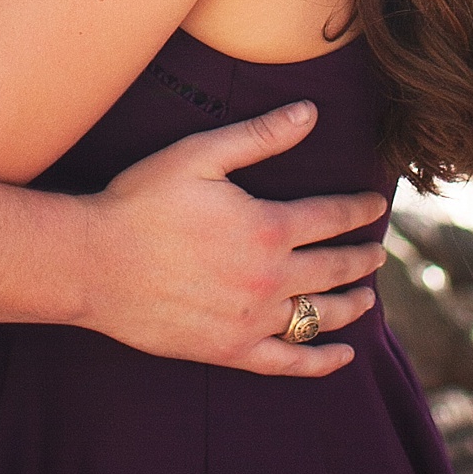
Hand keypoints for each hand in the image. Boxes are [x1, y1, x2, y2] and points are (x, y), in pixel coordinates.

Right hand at [83, 101, 387, 378]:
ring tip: (367, 298)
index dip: (358, 210)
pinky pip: (290, 360)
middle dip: (362, 259)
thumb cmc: (141, 201)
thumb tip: (309, 113)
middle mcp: (270, 277)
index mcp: (267, 227)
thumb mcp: (199, 155)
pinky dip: (321, 360)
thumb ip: (259, 136)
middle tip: (377, 254)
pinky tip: (342, 355)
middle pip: (335, 269)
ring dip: (352, 305)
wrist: (95, 263)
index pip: (332, 218)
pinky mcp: (231, 350)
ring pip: (321, 315)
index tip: (375, 206)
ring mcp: (253, 319)